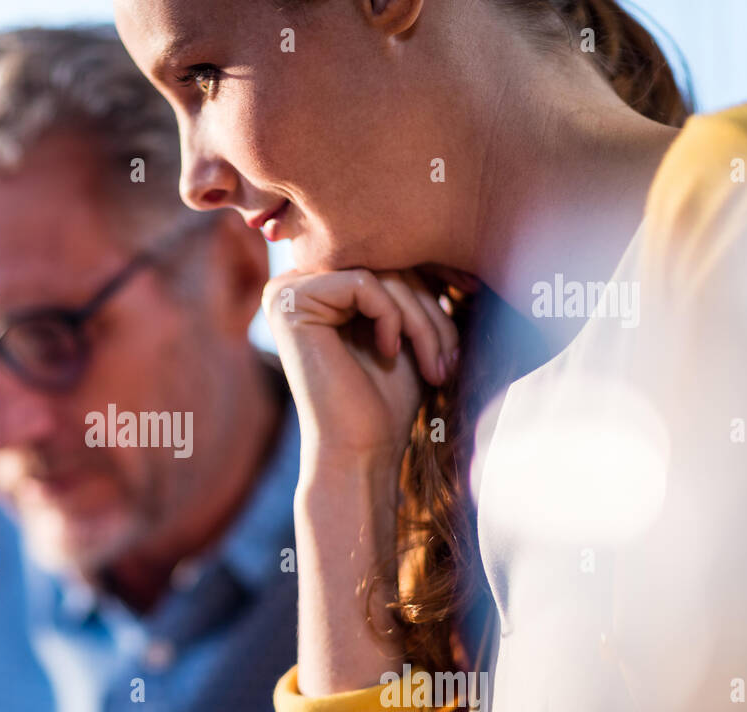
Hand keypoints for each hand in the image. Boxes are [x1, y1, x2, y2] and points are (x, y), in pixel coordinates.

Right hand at [262, 267, 459, 473]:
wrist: (360, 450)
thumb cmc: (386, 398)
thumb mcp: (407, 325)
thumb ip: (410, 280)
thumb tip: (439, 227)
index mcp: (319, 284)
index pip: (387, 258)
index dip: (431, 284)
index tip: (460, 318)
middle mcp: (294, 281)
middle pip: (383, 261)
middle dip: (429, 309)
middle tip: (449, 358)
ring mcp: (286, 289)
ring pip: (379, 271)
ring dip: (421, 319)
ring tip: (436, 364)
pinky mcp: (289, 302)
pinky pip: (362, 282)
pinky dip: (391, 318)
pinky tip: (389, 353)